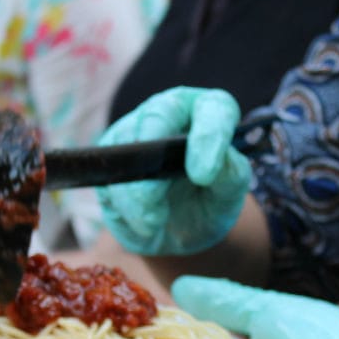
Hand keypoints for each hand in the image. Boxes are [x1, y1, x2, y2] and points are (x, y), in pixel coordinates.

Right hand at [98, 87, 250, 255]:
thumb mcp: (229, 194)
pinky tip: (141, 224)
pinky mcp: (109, 155)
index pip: (212, 110)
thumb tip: (218, 163)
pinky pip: (107, 176)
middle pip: (156, 117)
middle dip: (154, 157)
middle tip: (160, 199)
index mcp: (208, 112)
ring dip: (136, 193)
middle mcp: (170, 112)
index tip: (204, 176)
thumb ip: (231, 176)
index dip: (208, 137)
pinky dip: (123, 206)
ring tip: (153, 223)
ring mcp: (134, 129)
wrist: (179, 228)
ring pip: (125, 148)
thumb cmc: (209, 200)